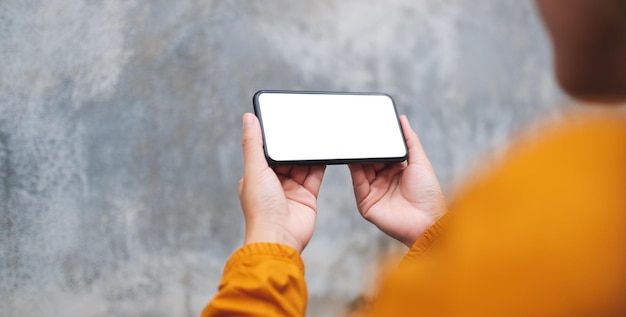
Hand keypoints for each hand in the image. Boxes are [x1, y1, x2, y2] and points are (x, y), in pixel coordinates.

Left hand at [238, 113, 325, 252]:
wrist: (280, 237)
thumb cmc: (261, 209)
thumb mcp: (254, 169)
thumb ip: (253, 143)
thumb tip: (248, 118)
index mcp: (257, 177)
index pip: (267, 151)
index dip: (275, 138)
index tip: (283, 121)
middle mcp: (274, 183)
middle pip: (287, 157)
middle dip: (294, 144)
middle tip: (304, 124)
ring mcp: (292, 190)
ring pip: (302, 164)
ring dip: (308, 152)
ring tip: (317, 133)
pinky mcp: (307, 196)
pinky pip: (315, 175)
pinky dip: (320, 163)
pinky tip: (325, 150)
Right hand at [349, 115, 446, 246]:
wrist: (427, 221)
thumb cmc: (428, 195)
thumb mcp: (420, 161)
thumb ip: (410, 140)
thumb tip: (402, 119)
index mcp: (397, 171)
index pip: (382, 153)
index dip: (377, 142)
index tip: (370, 128)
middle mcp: (384, 181)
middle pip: (369, 160)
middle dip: (365, 148)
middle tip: (359, 133)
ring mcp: (374, 192)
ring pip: (360, 170)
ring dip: (358, 157)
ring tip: (355, 142)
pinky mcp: (366, 203)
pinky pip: (357, 183)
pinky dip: (354, 170)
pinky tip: (353, 158)